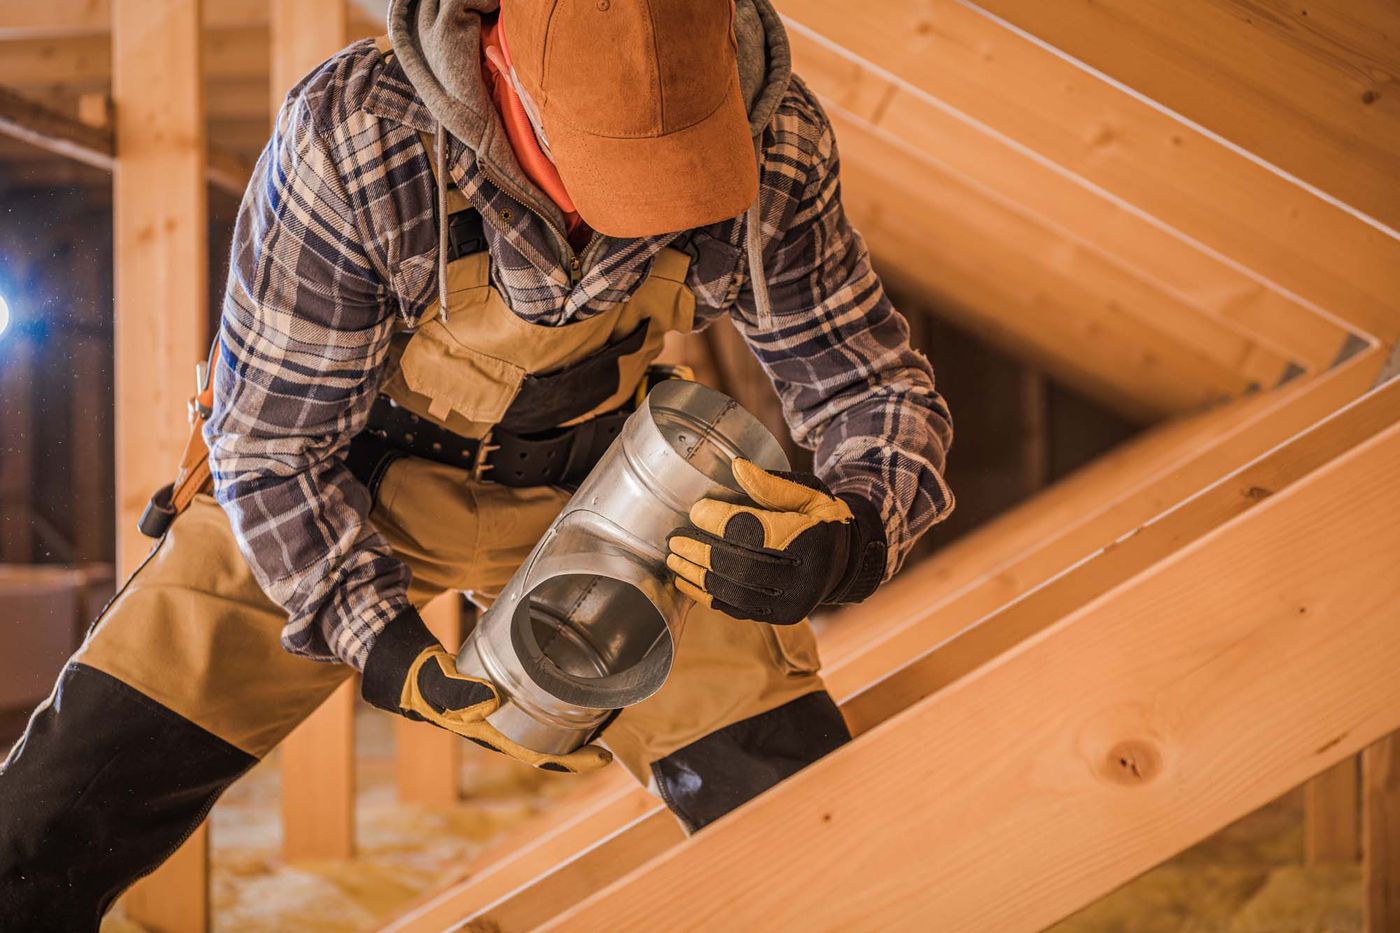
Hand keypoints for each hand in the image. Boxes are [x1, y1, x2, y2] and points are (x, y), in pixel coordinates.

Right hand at [363, 614, 611, 773]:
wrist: (403, 669)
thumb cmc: (419, 679)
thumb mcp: (432, 684)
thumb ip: (455, 691)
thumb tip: (489, 702)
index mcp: (489, 733)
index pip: (537, 755)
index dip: (571, 761)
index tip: (602, 759)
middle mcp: (500, 727)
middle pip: (549, 744)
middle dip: (582, 743)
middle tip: (617, 729)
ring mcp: (501, 713)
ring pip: (545, 724)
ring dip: (574, 722)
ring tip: (605, 709)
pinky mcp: (501, 695)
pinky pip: (537, 703)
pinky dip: (558, 699)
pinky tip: (573, 687)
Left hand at [666, 459, 885, 625]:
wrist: (845, 561)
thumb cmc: (822, 520)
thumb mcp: (808, 495)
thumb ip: (772, 485)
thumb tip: (736, 467)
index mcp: (811, 543)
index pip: (757, 533)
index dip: (721, 521)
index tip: (696, 509)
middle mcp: (803, 579)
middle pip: (741, 566)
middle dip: (702, 551)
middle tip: (675, 539)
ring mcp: (791, 604)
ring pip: (734, 592)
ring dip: (698, 576)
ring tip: (674, 559)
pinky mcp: (779, 618)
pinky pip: (736, 609)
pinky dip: (707, 596)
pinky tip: (686, 580)